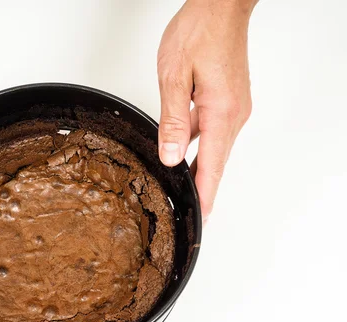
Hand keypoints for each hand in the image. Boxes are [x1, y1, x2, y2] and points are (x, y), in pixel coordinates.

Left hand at [157, 0, 256, 221]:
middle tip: (192, 212)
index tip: (201, 217)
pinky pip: (213, 131)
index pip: (212, 165)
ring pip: (214, 147)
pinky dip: (199, 145)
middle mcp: (233, 113)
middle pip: (216, 161)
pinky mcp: (228, 99)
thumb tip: (172, 156)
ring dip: (200, 167)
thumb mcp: (174, 76)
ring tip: (184, 187)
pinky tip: (183, 150)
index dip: (205, 194)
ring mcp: (233, 106)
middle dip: (203, 187)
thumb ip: (172, 120)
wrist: (220, 5)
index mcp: (221, 112)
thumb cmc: (199, 31)